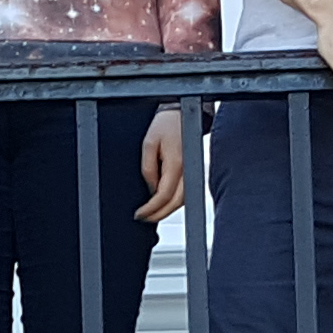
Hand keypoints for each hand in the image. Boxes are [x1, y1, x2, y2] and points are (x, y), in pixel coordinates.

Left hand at [136, 103, 185, 223]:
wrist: (181, 114)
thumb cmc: (165, 125)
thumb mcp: (148, 144)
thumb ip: (148, 169)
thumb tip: (151, 189)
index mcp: (176, 163)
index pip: (164, 195)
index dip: (151, 209)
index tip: (140, 214)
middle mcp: (188, 169)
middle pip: (176, 203)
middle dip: (160, 214)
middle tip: (145, 218)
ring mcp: (192, 171)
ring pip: (183, 200)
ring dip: (167, 210)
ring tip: (152, 214)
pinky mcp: (192, 171)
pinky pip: (185, 192)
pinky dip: (174, 202)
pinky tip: (163, 204)